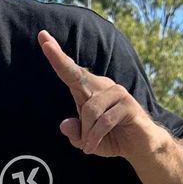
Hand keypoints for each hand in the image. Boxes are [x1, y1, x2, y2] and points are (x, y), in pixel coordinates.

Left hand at [38, 30, 155, 158]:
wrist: (140, 147)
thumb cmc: (111, 138)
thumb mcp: (86, 141)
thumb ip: (75, 133)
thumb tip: (64, 124)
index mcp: (89, 90)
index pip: (70, 71)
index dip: (56, 55)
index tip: (43, 37)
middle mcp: (102, 86)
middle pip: (76, 74)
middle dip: (58, 58)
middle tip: (42, 37)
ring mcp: (117, 92)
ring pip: (90, 109)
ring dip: (86, 132)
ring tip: (87, 146)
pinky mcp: (128, 104)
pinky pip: (104, 120)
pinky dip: (95, 136)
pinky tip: (92, 147)